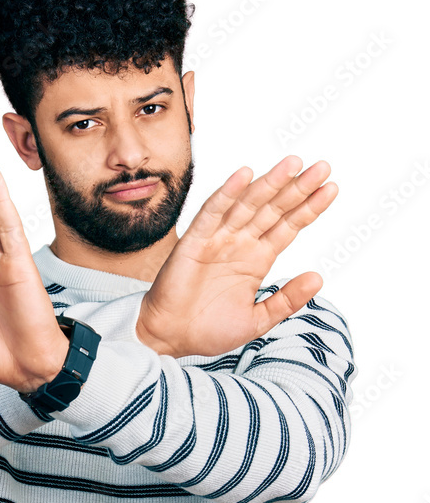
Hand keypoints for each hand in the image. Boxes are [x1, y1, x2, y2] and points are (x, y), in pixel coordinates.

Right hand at [135, 155, 336, 357]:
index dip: (309, 208)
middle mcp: (240, 244)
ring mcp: (218, 239)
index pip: (288, 226)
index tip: (332, 188)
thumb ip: (286, 300)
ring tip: (294, 164)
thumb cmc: (209, 330)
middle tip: (323, 167)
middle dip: (298, 188)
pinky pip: (212, 212)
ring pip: (248, 205)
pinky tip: (245, 175)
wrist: (171, 338)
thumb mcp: (258, 320)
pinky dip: (227, 193)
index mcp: (257, 259)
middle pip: (274, 209)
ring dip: (270, 183)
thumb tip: (318, 277)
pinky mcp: (194, 241)